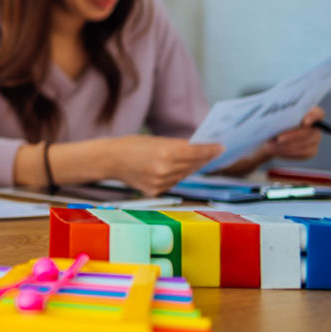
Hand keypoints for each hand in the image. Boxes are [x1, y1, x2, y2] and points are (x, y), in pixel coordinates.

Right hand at [107, 136, 223, 196]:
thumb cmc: (131, 145)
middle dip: (204, 157)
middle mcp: (165, 169)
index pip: (196, 152)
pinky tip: (179, 168)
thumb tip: (197, 150)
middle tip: (215, 151)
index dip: (211, 149)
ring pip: (185, 174)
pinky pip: (174, 182)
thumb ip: (176, 146)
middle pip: (193, 164)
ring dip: (192, 166)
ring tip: (200, 159)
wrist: (109, 160)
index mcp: (165, 152)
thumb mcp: (155, 140)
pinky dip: (178, 175)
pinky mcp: (156, 191)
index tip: (221, 146)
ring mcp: (160, 183)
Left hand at [260, 106, 323, 160]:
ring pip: (306, 143)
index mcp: (308, 112)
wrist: (270, 138)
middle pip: (310, 131)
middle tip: (279, 138)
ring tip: (273, 145)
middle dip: (294, 135)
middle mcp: (315, 126)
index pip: (318, 113)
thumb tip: (278, 122)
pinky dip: (289, 152)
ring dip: (289, 145)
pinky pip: (303, 153)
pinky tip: (278, 150)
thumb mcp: (273, 119)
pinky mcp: (311, 150)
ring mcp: (315, 139)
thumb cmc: (272, 124)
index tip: (305, 122)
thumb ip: (280, 118)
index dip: (313, 117)